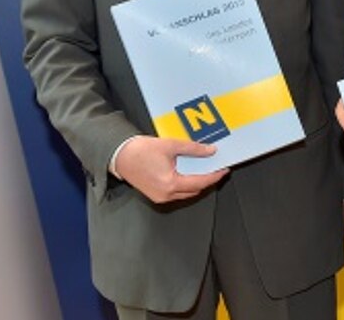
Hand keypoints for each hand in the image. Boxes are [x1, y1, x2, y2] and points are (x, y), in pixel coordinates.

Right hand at [113, 135, 227, 203]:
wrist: (120, 156)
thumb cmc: (141, 150)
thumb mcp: (171, 145)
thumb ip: (193, 149)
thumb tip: (210, 151)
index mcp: (170, 184)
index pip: (200, 182)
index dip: (214, 176)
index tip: (224, 169)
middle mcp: (166, 195)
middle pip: (194, 190)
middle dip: (207, 180)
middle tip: (216, 168)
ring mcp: (160, 197)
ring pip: (186, 193)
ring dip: (196, 183)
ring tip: (204, 169)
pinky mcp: (155, 196)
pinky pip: (176, 193)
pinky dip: (185, 184)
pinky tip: (189, 173)